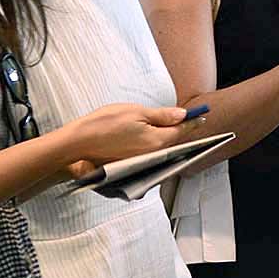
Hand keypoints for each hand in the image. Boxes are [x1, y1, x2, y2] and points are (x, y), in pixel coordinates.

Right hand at [56, 102, 192, 174]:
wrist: (78, 144)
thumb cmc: (103, 124)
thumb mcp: (135, 112)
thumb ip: (162, 115)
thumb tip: (182, 114)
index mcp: (157, 141)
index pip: (182, 131)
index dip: (192, 122)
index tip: (200, 116)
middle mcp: (153, 156)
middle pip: (173, 141)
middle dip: (180, 130)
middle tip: (187, 119)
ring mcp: (142, 163)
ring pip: (162, 149)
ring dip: (167, 139)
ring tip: (169, 127)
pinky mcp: (132, 166)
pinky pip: (150, 155)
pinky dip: (154, 147)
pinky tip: (150, 138)